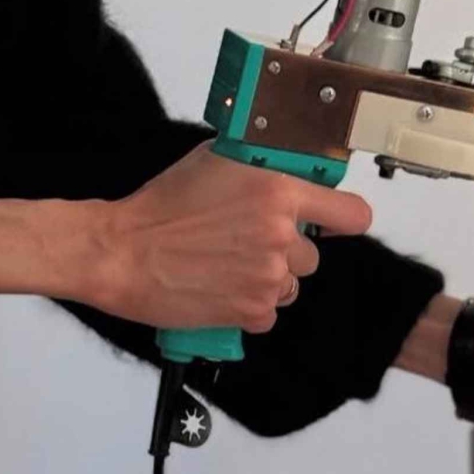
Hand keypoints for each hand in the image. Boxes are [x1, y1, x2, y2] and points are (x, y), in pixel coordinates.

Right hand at [92, 142, 371, 330]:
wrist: (121, 252)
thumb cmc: (162, 206)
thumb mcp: (218, 161)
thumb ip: (263, 169)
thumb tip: (293, 173)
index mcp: (279, 192)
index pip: (352, 214)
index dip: (342, 220)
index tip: (331, 223)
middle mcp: (281, 235)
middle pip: (313, 255)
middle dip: (286, 252)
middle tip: (245, 243)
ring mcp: (269, 276)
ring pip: (291, 285)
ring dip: (267, 280)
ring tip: (225, 266)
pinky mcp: (252, 311)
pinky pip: (269, 313)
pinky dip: (248, 306)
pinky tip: (219, 288)